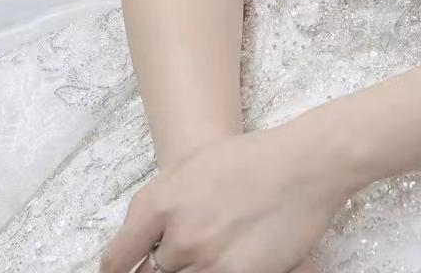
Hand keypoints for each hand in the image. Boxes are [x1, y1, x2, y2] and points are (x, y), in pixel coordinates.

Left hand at [99, 114, 354, 272]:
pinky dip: (216, 270)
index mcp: (158, 202)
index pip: (117, 259)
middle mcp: (175, 235)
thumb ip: (163, 204)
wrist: (303, 165)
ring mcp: (203, 260)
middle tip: (186, 250)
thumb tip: (146, 239)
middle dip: (166, 265)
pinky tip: (231, 258)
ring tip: (216, 247)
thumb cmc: (252, 159)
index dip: (118, 271)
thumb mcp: (194, 166)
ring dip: (194, 267)